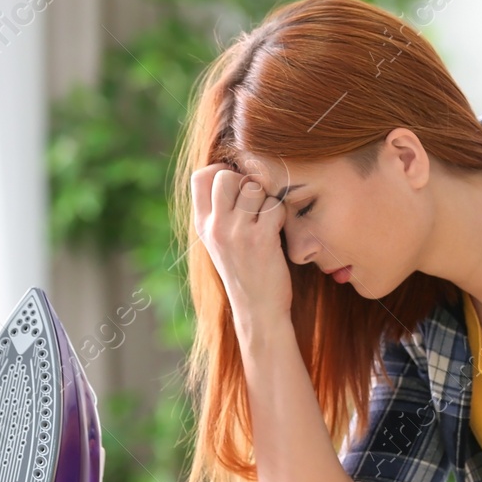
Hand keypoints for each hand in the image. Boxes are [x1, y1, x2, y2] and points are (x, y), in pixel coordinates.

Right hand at [190, 162, 292, 328]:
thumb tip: (231, 172)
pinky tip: (278, 232)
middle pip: (226, 175)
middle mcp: (215, 226)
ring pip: (254, 188)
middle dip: (246, 182)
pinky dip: (281, 215)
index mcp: (202, 224)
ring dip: (267, 200)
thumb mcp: (219, 242)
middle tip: (256, 204)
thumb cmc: (244, 272)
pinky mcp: (261, 240)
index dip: (221, 172)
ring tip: (268, 221)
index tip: (237, 188)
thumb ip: (219, 211)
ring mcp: (236, 233)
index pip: (200, 176)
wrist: (258, 309)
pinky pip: (274, 206)